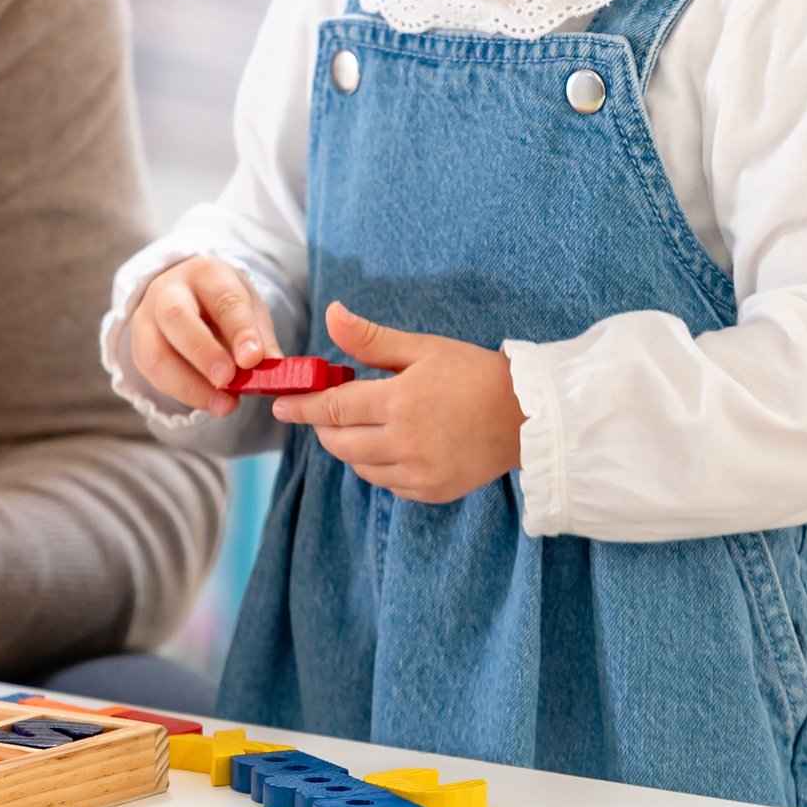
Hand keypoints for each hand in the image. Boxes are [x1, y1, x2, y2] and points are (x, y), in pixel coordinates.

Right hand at [127, 258, 275, 416]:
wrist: (188, 297)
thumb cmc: (224, 304)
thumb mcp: (249, 309)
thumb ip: (260, 338)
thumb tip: (273, 369)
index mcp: (206, 273)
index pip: (223, 299)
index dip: (239, 330)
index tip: (253, 359)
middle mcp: (168, 290)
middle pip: (176, 317)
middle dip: (203, 352)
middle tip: (228, 379)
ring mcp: (146, 319)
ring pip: (156, 353)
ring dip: (190, 385)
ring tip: (224, 404)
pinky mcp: (138, 348)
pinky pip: (152, 375)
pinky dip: (181, 393)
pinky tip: (207, 402)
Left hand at [271, 299, 523, 504]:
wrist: (525, 415)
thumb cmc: (473, 372)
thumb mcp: (422, 348)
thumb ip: (371, 339)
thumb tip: (331, 314)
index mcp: (399, 402)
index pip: (333, 408)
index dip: (302, 407)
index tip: (280, 404)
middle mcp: (404, 443)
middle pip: (339, 442)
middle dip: (323, 426)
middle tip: (324, 410)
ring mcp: (418, 472)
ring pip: (359, 466)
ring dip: (349, 446)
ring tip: (361, 423)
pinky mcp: (431, 492)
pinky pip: (386, 482)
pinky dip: (377, 465)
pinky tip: (389, 444)